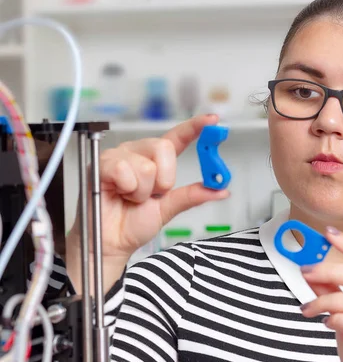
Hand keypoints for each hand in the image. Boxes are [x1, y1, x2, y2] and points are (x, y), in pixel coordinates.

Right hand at [68, 114, 228, 261]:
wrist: (112, 241)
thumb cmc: (133, 223)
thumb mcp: (169, 208)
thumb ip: (192, 196)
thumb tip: (222, 190)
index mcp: (155, 161)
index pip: (177, 138)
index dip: (194, 127)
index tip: (212, 120)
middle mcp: (137, 153)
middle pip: (163, 147)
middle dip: (164, 179)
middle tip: (152, 195)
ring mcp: (119, 156)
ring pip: (146, 166)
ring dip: (142, 191)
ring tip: (130, 197)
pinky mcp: (101, 163)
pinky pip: (124, 170)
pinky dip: (126, 189)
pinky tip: (118, 194)